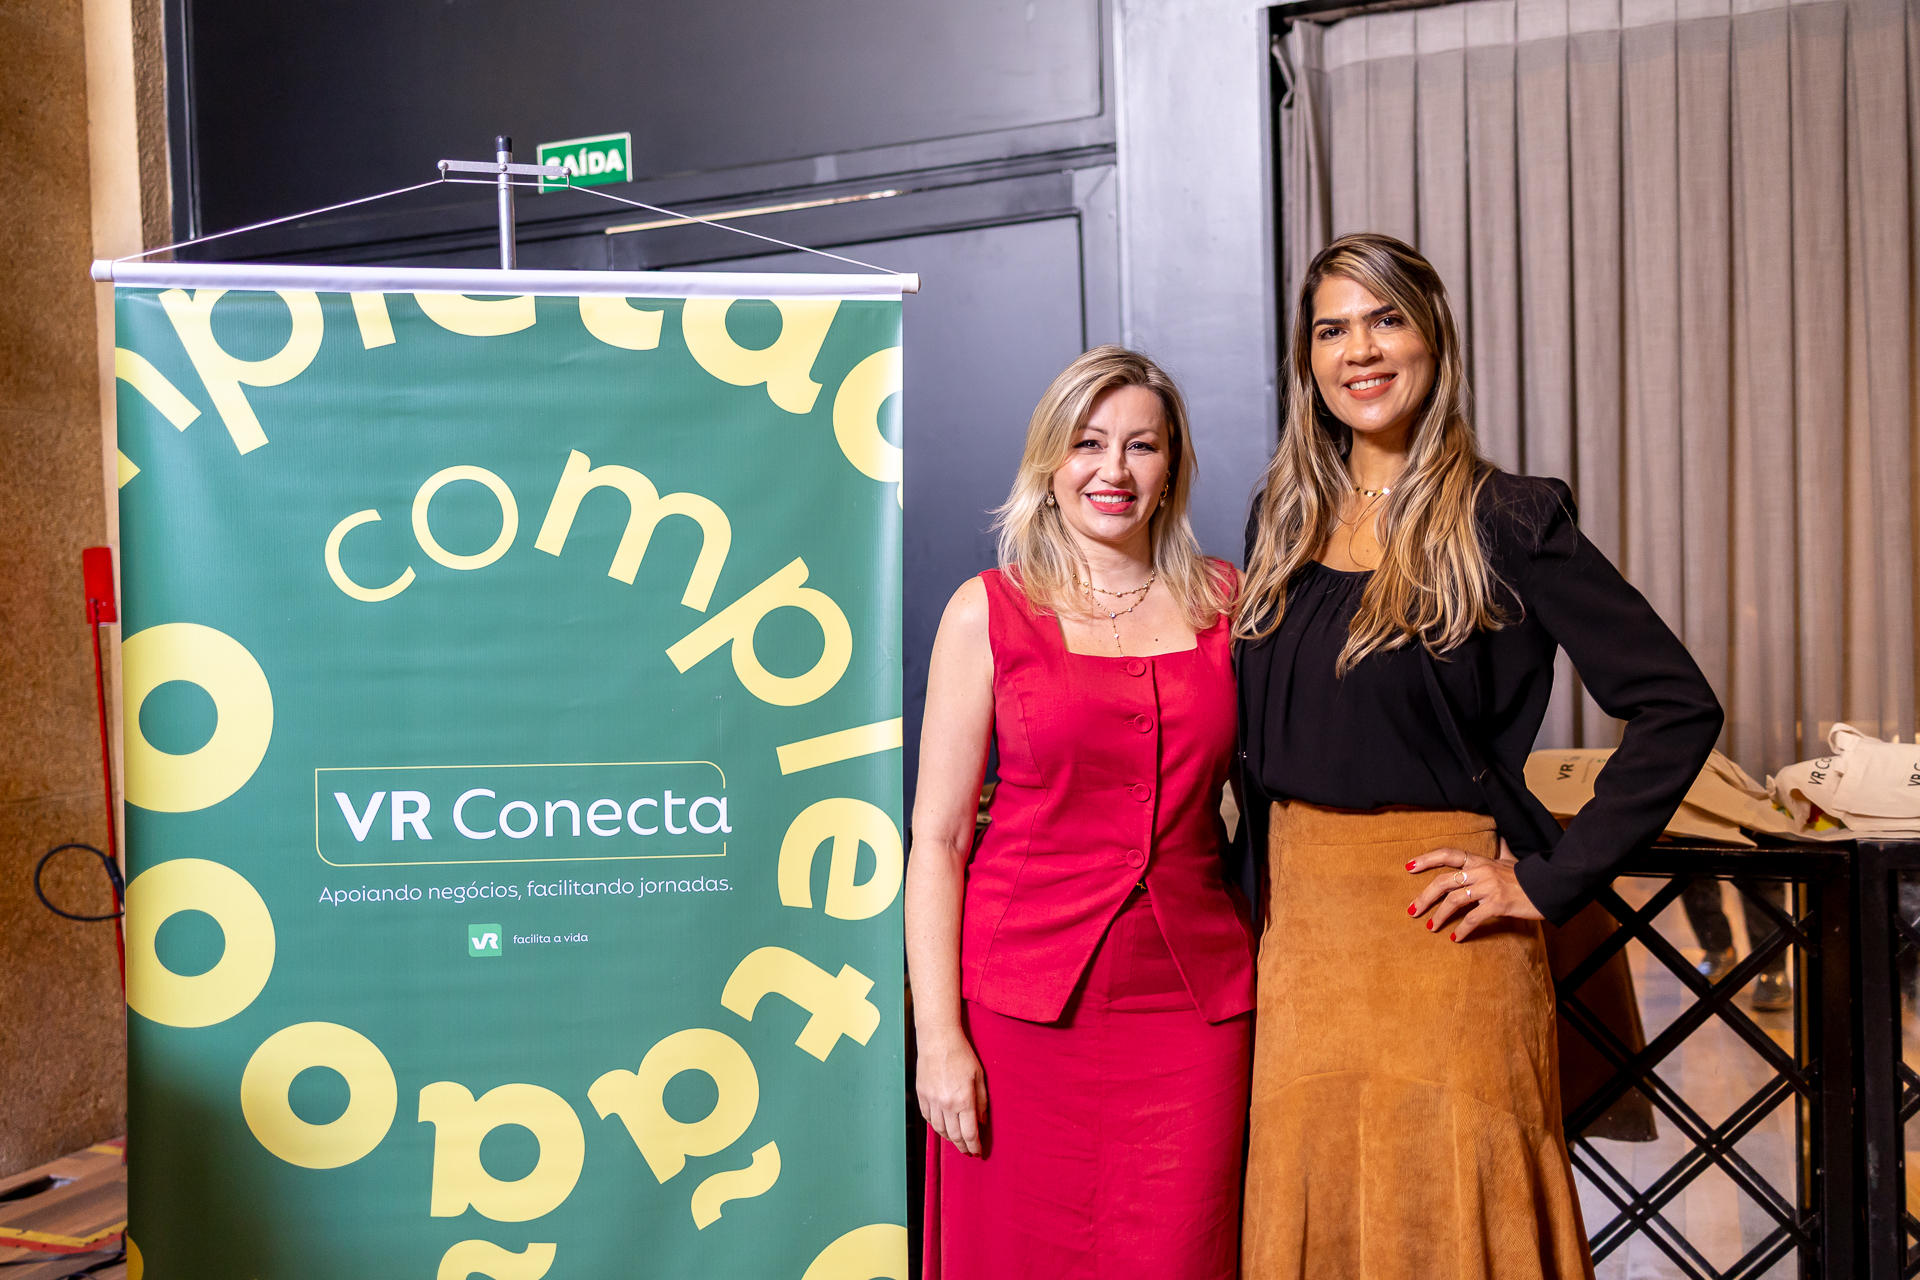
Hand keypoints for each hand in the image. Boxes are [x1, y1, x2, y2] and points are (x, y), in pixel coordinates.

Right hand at [916, 1026, 987, 1155]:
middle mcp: (946, 1104)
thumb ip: (982, 1101)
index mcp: (964, 1100)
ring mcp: (932, 1100)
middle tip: (968, 1151)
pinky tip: (942, 1126)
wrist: (938, 1039)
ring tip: (956, 1141)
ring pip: (940, 1130)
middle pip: (954, 1136)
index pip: (969, 1133)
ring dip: (949, 1139)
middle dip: (962, 1147)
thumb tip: (981, 1121)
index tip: (978, 1152)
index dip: (974, 1146)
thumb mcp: (979, 1077)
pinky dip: (936, 1126)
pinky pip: (928, 1118)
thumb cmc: (961, 1054)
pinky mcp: (921, 1095)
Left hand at [1406, 839, 1543, 940]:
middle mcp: (1481, 871)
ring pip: (1454, 901)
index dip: (1426, 859)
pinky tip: (1455, 938)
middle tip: (1412, 910)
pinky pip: (1473, 918)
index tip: (1408, 867)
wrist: (1550, 887)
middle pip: (1443, 881)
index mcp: (1480, 860)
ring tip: (1430, 927)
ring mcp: (1489, 887)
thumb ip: (1501, 850)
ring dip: (1439, 916)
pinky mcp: (1498, 904)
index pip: (1447, 854)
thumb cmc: (1529, 876)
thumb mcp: (1511, 860)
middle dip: (1424, 896)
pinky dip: (1462, 929)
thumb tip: (1501, 837)